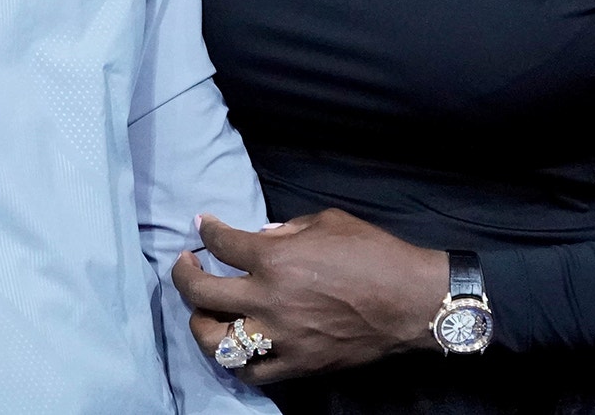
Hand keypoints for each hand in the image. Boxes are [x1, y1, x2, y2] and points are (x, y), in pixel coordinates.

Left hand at [171, 208, 447, 383]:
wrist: (410, 302)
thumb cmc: (372, 253)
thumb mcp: (326, 222)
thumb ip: (286, 228)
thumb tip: (260, 235)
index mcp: (274, 258)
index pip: (222, 243)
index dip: (207, 230)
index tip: (202, 226)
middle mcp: (268, 299)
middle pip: (201, 292)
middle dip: (184, 273)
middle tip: (186, 264)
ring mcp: (279, 337)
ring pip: (214, 341)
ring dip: (200, 323)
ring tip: (203, 309)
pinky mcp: (296, 365)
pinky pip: (251, 372)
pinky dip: (236, 360)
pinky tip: (234, 344)